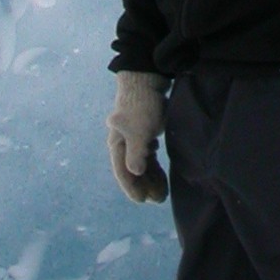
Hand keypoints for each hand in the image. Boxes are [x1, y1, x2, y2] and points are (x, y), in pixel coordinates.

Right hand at [106, 71, 169, 202]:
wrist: (146, 79)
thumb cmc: (141, 105)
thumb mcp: (140, 130)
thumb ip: (136, 152)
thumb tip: (134, 171)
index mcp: (117, 144)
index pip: (123, 171)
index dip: (132, 187)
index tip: (143, 201)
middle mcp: (122, 143)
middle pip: (132, 170)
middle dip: (144, 186)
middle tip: (158, 200)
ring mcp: (133, 137)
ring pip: (141, 164)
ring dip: (150, 178)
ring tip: (162, 192)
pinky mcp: (143, 131)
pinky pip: (147, 155)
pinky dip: (153, 166)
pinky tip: (161, 175)